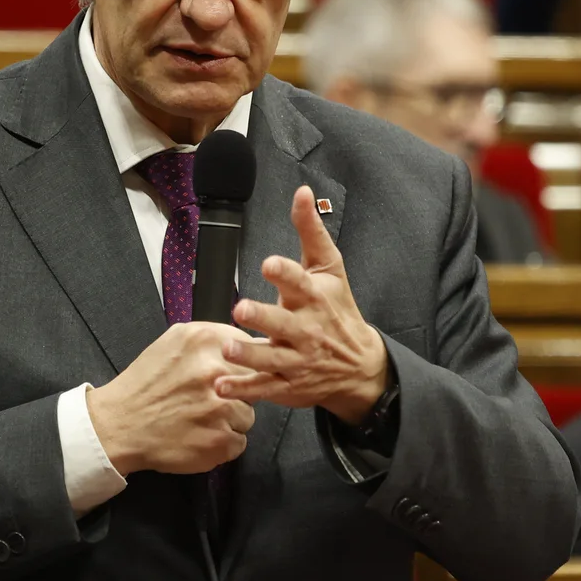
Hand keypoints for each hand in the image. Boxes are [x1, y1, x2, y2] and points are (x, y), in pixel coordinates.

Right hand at [87, 322, 257, 475]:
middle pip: (255, 381)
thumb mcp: (174, 343)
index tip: (235, 374)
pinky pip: (239, 442)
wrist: (119, 425)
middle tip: (210, 399)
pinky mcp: (220, 441)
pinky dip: (223, 444)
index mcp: (204, 340)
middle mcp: (215, 371)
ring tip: (200, 419)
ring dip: (230, 420)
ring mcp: (220, 408)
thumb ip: (213, 339)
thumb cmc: (146, 385)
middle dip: (239, 392)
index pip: (255, 348)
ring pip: (248, 415)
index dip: (247, 365)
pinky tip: (199, 436)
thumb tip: (251, 342)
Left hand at [216, 186, 388, 424]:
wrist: (359, 365)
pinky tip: (220, 386)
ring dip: (249, 355)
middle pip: (284, 323)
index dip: (284, 273)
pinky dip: (242, 389)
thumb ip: (311, 231)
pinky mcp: (287, 384)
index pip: (300, 283)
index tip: (268, 264)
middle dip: (264, 317)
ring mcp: (297, 360)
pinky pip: (263, 388)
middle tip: (241, 310)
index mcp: (315, 298)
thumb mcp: (329, 267)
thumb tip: (301, 191)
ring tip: (228, 349)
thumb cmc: (337, 308)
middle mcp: (307, 330)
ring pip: (272, 359)